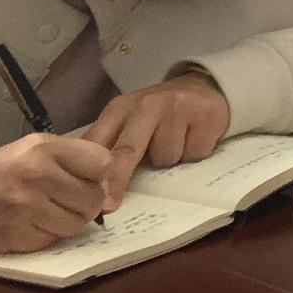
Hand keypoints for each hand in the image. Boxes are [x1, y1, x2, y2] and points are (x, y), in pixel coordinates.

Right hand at [0, 131, 123, 250]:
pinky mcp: (18, 235)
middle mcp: (36, 176)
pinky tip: (33, 223)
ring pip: (77, 223)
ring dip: (69, 220)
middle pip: (94, 198)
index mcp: (44, 149)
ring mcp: (26, 208)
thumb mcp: (38, 148)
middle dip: (86, 201)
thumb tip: (109, 183)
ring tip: (50, 210)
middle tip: (68, 198)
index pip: (103, 163)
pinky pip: (54, 239)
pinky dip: (49, 234)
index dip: (98, 173)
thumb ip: (76, 157)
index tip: (86, 176)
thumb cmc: (7, 170)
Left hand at [84, 70, 230, 189]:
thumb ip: (109, 146)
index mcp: (120, 109)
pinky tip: (194, 138)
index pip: (100, 143)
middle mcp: (147, 105)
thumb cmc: (158, 115)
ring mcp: (178, 109)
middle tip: (109, 205)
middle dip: (117, 179)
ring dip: (169, 160)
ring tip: (176, 145)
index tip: (86, 196)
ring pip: (166, 157)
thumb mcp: (128, 123)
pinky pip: (194, 153)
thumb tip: (86, 183)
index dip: (90, 171)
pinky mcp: (206, 116)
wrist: (202, 87)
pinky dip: (194, 153)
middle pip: (128, 150)